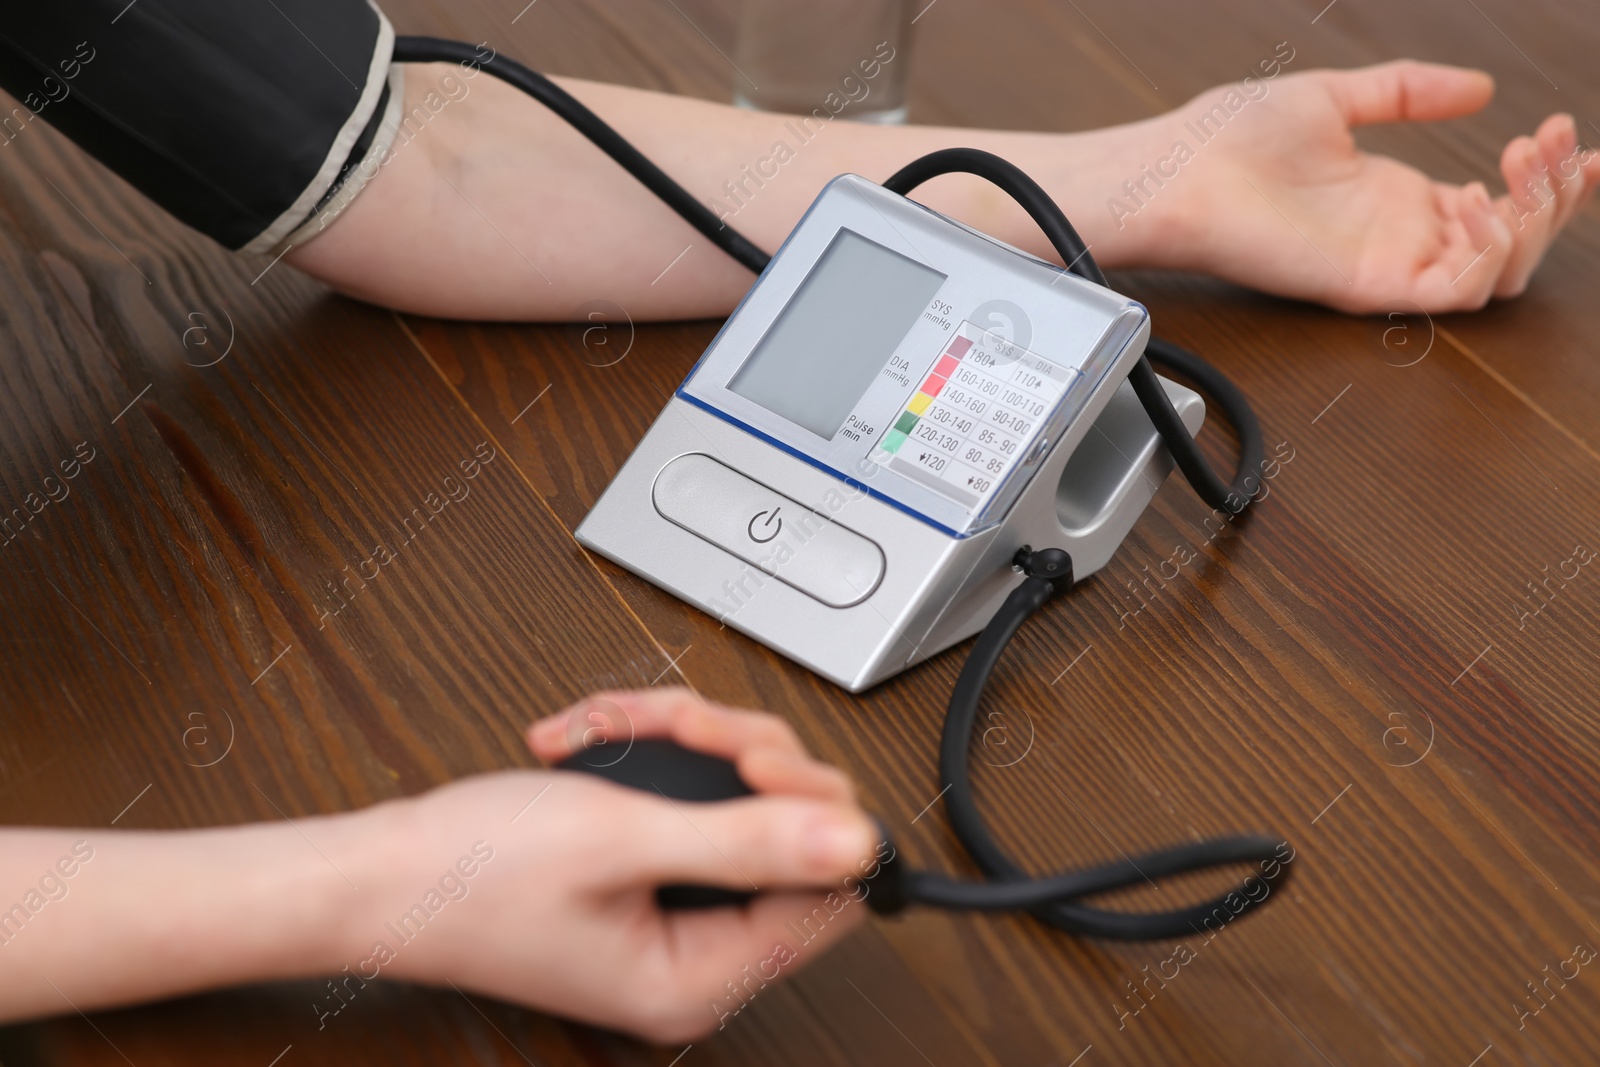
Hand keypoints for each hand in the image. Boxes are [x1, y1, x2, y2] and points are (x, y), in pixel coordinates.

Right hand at [359, 689, 880, 1042]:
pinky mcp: (649, 873)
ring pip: (743, 794)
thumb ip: (747, 840)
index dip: (813, 814)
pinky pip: (691, 794)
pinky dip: (652, 750)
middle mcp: (699, 955)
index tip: (761, 763)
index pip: (832, 897)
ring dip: (688, 740)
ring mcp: (675, 912)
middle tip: (684, 731)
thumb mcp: (621, 841)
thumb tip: (859, 844)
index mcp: (703, 977)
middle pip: (793, 829)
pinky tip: (597, 738)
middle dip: (740, 757)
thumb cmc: (474, 874)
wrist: (378, 870)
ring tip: (620, 725)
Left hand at [1128, 60, 1599, 312]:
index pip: (1494, 204)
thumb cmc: (1230, 139)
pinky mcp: (1366, 286)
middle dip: (1552, 195)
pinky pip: (1452, 295)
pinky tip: (1480, 206)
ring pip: (1496, 274)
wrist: (1180, 170)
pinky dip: (1486, 257)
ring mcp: (1386, 263)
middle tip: (1550, 144)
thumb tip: (1478, 87)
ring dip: (1531, 222)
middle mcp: (1399, 235)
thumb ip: (1409, 92)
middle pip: (1510, 242)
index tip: (1559, 131)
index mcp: (1396, 196)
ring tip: (1519, 168)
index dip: (1541, 175)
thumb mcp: (1337, 97)